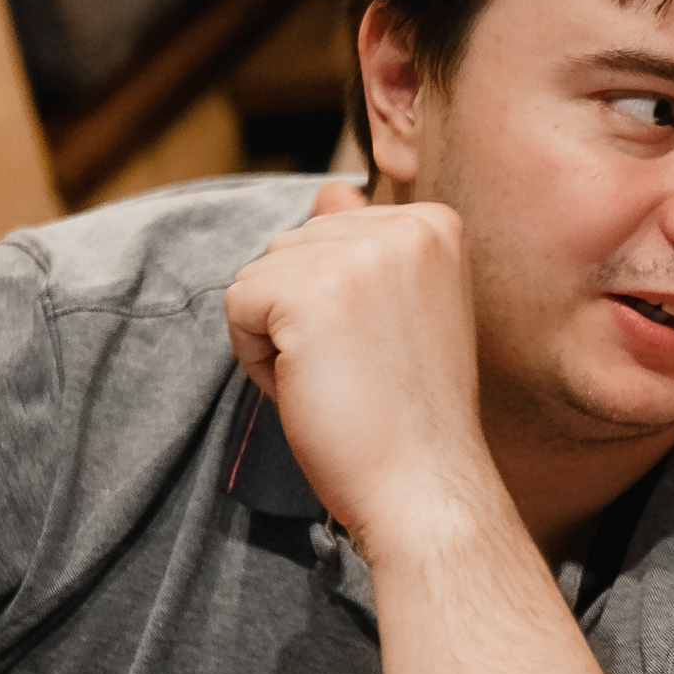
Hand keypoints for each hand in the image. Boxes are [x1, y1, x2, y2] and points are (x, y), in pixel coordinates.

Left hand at [223, 183, 496, 553]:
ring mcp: (358, 254)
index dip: (340, 300)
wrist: (425, 482)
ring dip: (279, 336)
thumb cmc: (412, 411)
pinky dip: (256, 358)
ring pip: (261, 274)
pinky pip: (236, 305)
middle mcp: (405, 225)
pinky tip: (312, 387)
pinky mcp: (307, 291)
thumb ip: (365, 244)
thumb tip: (331, 191)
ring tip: (341, 380)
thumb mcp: (403, 309)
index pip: (333, 232)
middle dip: (304, 314)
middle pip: (292, 246)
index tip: (386, 347)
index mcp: (436, 224)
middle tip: (362, 371)